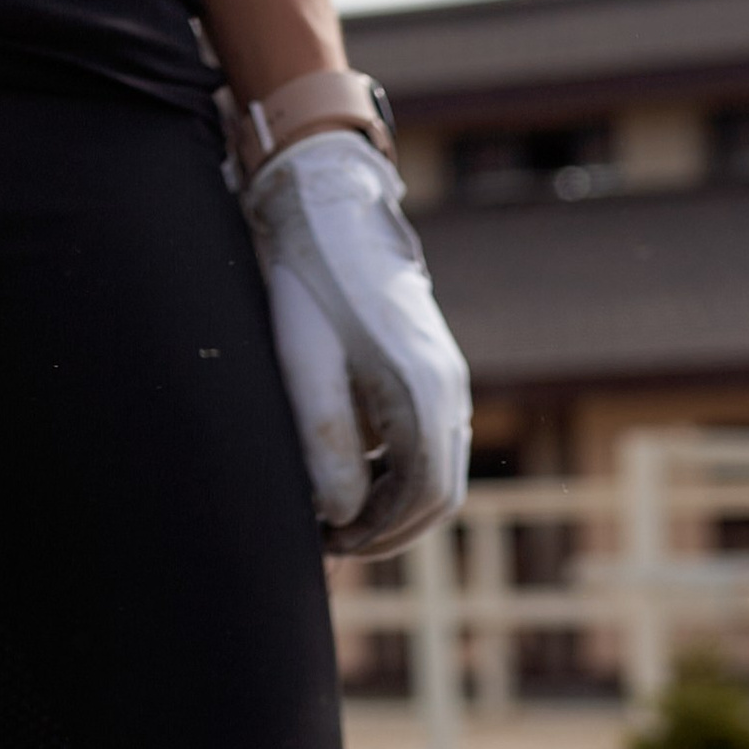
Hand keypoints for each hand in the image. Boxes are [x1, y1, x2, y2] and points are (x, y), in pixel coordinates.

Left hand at [243, 129, 470, 557]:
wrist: (328, 206)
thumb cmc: (309, 282)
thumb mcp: (302, 360)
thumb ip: (323, 441)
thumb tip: (341, 514)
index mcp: (421, 388)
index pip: (421, 497)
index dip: (377, 534)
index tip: (329, 542)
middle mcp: (447, 385)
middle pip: (440, 494)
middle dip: (390, 528)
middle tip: (332, 539)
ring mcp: (447, 374)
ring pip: (440, 470)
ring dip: (395, 503)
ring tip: (336, 511)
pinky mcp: (433, 365)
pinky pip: (431, 440)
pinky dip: (400, 470)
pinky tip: (351, 467)